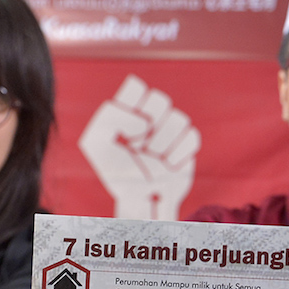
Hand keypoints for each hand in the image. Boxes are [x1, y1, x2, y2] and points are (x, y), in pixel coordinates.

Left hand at [79, 74, 200, 220]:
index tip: (125, 132)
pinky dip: (180, 153)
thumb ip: (109, 120)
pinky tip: (169, 165)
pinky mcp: (186, 145)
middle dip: (151, 124)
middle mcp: (151, 116)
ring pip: (179, 118)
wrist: (139, 200)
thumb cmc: (116, 172)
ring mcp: (170, 130)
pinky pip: (192, 136)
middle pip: (160, 99)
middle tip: (138, 145)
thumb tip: (145, 123)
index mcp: (128, 110)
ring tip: (153, 158)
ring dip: (164, 141)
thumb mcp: (96, 145)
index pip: (135, 88)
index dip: (134, 104)